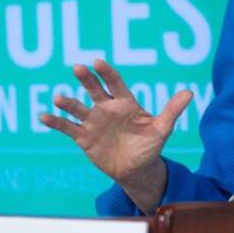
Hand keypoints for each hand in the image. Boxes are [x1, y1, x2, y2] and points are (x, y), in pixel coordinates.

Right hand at [39, 59, 192, 213]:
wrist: (136, 170)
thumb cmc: (150, 146)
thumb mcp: (162, 129)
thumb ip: (172, 111)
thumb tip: (189, 93)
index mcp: (124, 102)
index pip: (114, 83)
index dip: (106, 73)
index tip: (98, 63)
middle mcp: (106, 108)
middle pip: (94, 90)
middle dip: (86, 79)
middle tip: (78, 68)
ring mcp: (93, 121)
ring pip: (78, 108)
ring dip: (67, 102)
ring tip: (58, 98)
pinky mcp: (83, 137)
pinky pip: (67, 127)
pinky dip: (56, 122)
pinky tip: (44, 116)